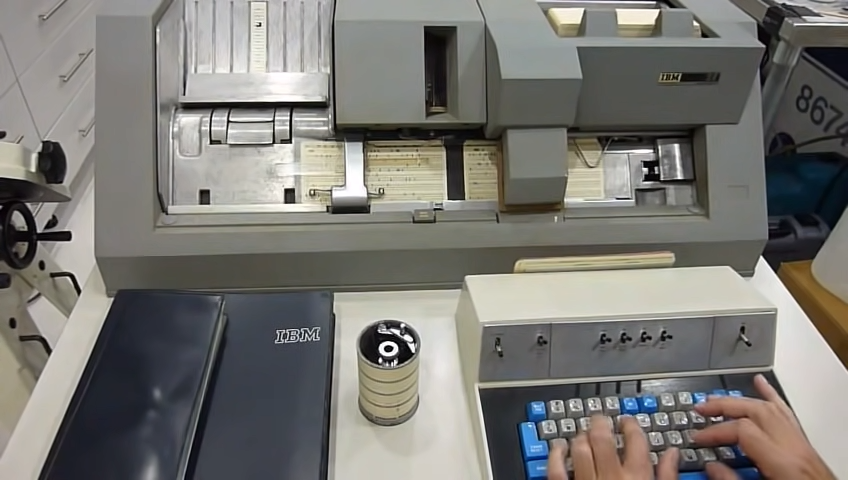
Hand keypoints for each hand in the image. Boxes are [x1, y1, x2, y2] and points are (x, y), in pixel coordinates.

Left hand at [547, 415, 678, 479]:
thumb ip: (667, 477)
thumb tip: (673, 454)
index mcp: (638, 478)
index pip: (635, 440)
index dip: (630, 425)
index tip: (627, 422)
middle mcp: (611, 477)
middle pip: (601, 437)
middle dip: (601, 423)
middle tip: (601, 420)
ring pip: (579, 448)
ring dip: (580, 437)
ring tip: (584, 434)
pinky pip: (556, 470)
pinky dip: (556, 455)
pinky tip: (559, 449)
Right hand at [692, 374, 834, 479]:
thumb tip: (712, 466)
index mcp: (784, 464)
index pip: (743, 431)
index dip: (715, 431)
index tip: (697, 438)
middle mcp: (795, 449)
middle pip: (756, 411)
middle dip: (724, 407)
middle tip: (700, 409)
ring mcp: (803, 446)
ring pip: (773, 409)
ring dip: (743, 400)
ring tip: (720, 399)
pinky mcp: (807, 450)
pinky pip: (788, 415)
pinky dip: (773, 398)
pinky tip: (762, 385)